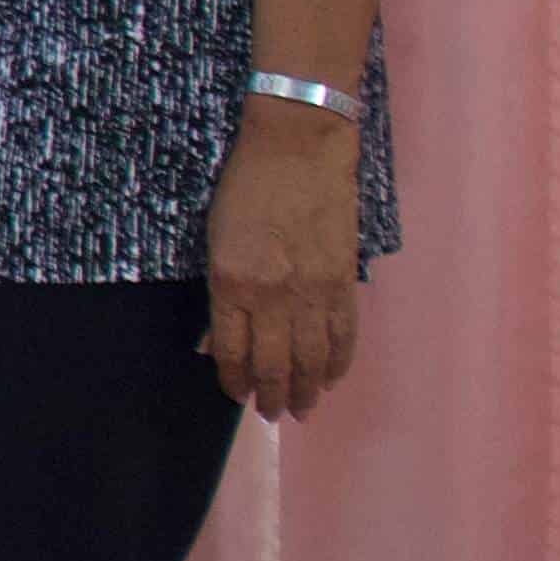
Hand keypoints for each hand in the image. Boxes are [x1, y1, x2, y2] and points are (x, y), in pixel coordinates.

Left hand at [203, 100, 366, 420]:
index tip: (237, 395)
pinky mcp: (343, 280)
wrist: (297, 146)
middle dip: (273, 397)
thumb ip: (221, 293)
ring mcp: (312, 290)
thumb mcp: (214, 239)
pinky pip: (344, 335)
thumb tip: (218, 341)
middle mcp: (272, 295)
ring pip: (312, 359)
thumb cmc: (246, 186)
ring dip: (307, 389)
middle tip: (274, 414)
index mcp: (231, 283)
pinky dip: (339, 362)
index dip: (234, 381)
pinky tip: (332, 377)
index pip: (232, 352)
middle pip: (274, 365)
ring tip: (303, 408)